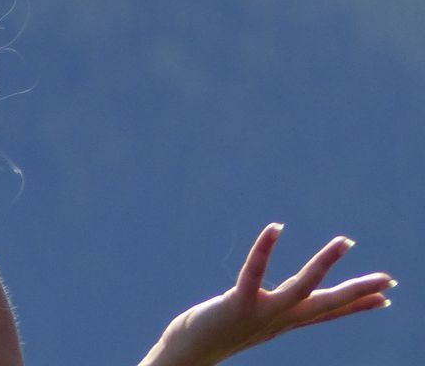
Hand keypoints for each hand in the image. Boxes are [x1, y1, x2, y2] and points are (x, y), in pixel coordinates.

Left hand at [147, 222, 394, 365]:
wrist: (191, 353)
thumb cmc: (219, 331)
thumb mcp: (252, 320)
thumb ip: (269, 310)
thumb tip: (282, 303)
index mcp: (285, 320)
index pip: (328, 312)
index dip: (357, 304)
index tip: (387, 296)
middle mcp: (280, 318)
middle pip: (327, 303)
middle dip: (359, 290)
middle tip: (390, 278)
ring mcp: (262, 313)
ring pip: (302, 287)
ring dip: (325, 264)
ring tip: (345, 241)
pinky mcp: (239, 303)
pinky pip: (254, 274)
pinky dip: (265, 250)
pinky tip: (276, 228)